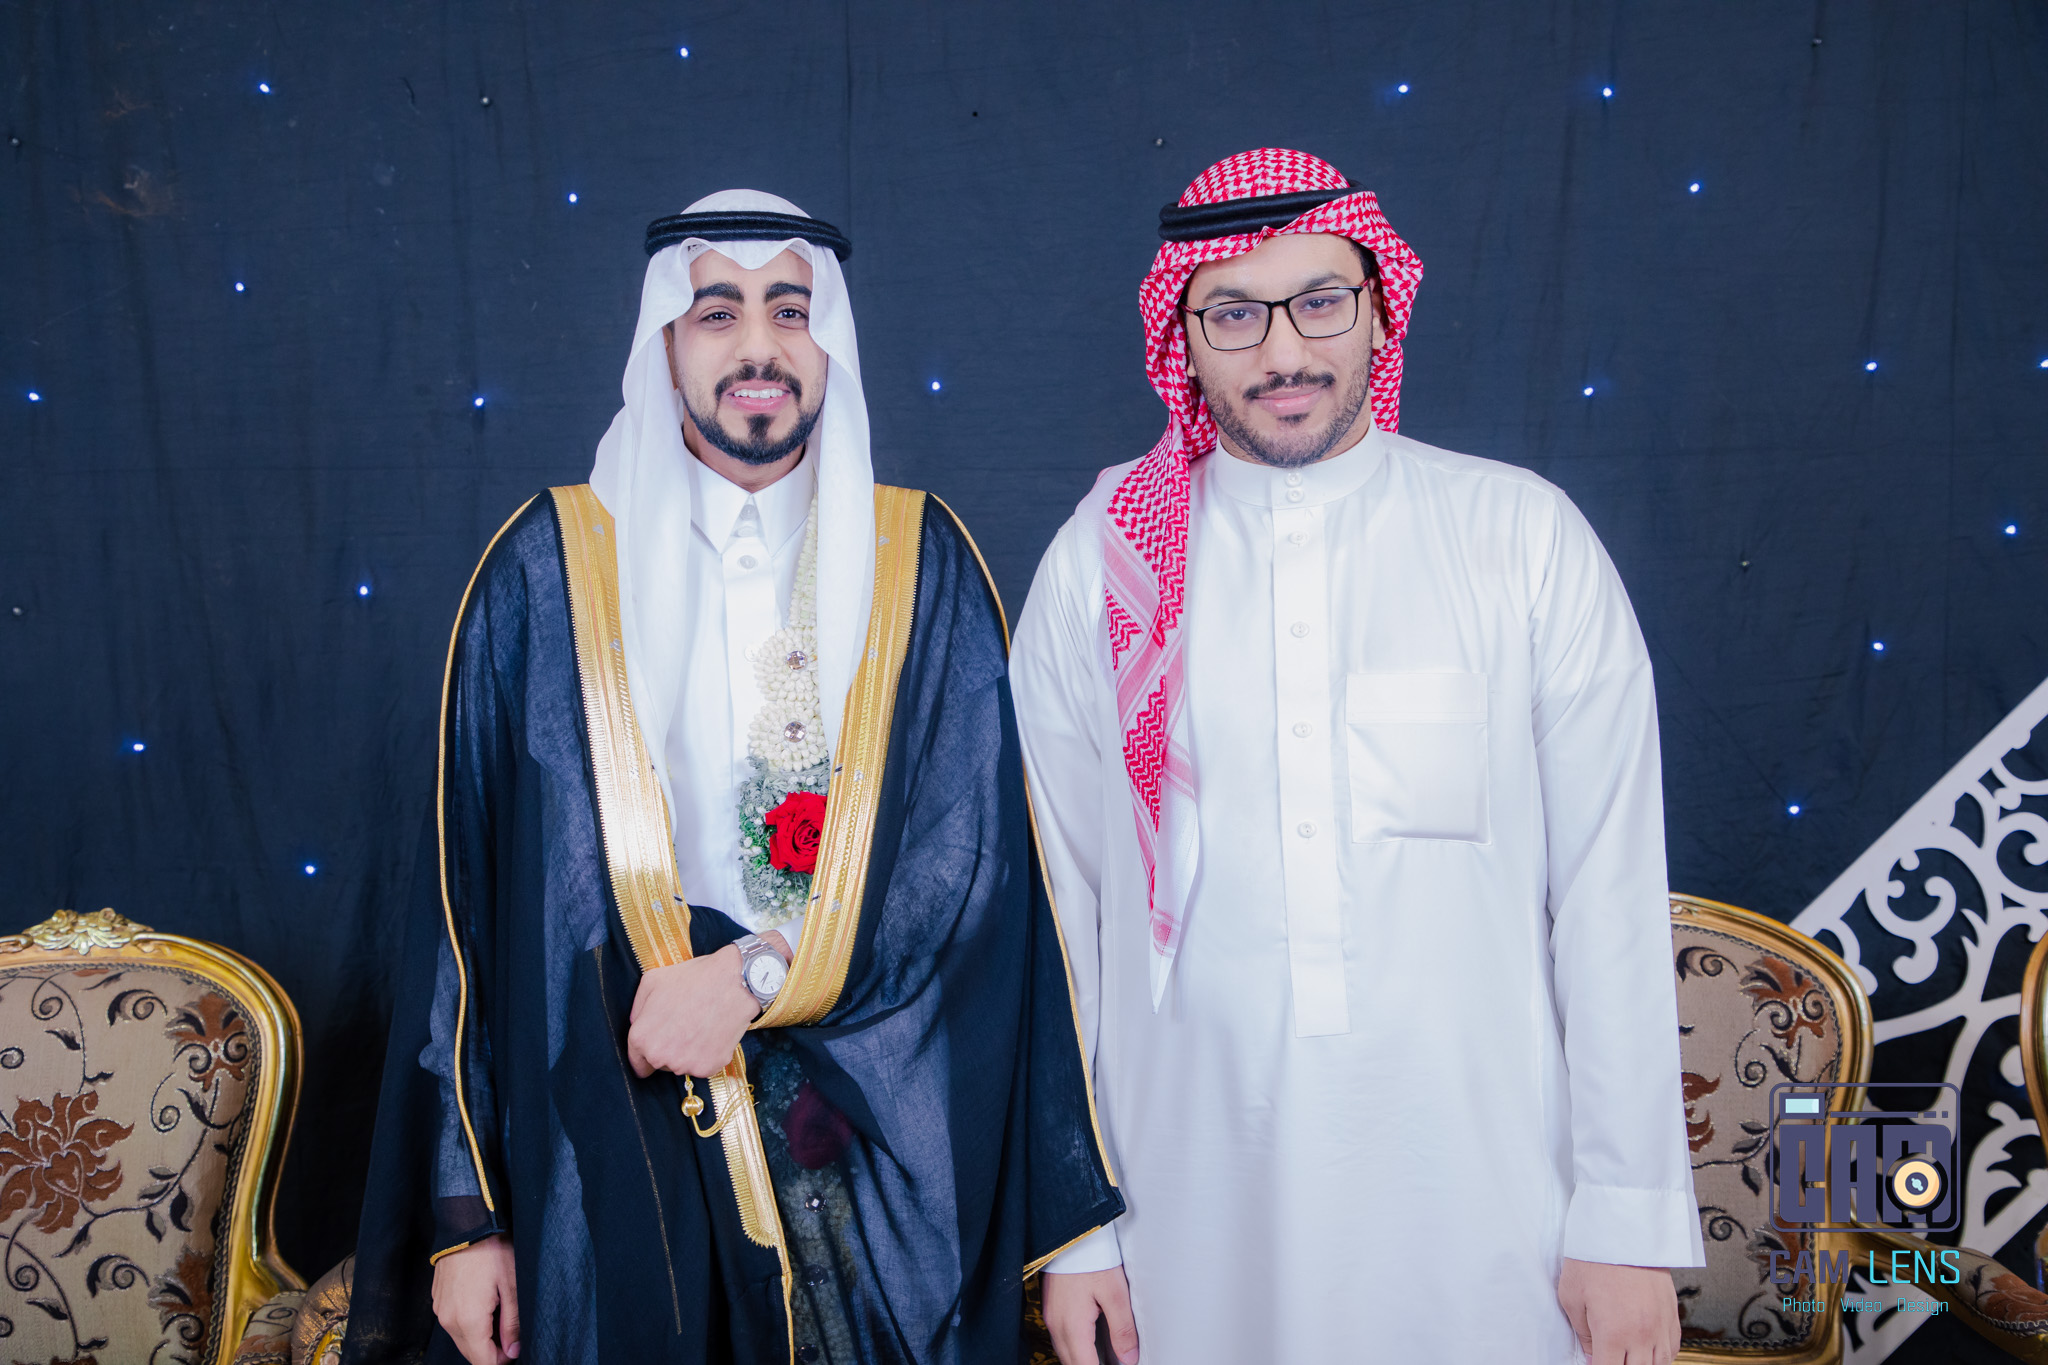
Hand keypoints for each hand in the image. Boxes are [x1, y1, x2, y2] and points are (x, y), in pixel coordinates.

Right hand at [431, 1234, 518, 1363]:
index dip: (501, 1361)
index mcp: (469, 1321)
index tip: (515, 1349)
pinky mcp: (437, 1300)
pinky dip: (467, 1324)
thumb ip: (512, 1323)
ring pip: (461, 1339)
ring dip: (479, 1338)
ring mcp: (440, 1310)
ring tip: (498, 1316)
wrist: (466, 1225)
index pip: (482, 1361)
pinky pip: (453, 1323)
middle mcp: (449, 1321)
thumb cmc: (492, 1252)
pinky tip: (483, 1306)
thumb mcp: (511, 1286)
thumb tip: (513, 1350)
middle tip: (510, 1334)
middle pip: (470, 1353)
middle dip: (490, 1351)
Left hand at [626, 944, 759, 1078]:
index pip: (637, 1063)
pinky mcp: (709, 1068)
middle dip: (668, 1049)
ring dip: (688, 1052)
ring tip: (700, 1025)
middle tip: (683, 1025)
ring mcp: (685, 1064)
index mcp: (641, 1038)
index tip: (658, 1046)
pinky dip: (708, 1054)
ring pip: (682, 1065)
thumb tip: (637, 1023)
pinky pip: (703, 1065)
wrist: (733, 983)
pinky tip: (712, 1032)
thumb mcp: (652, 981)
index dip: (645, 1055)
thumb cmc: (693, 979)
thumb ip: (637, 1007)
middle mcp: (660, 1057)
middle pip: (660, 1064)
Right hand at [1042, 1266, 1137, 1364]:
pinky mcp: (1051, 1308)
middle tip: (1113, 1364)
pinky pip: (1061, 1339)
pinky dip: (1076, 1348)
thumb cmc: (1091, 1258)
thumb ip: (1122, 1329)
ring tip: (1105, 1359)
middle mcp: (1057, 1326)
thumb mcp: (1114, 1292)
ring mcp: (1051, 1317)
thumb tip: (1129, 1359)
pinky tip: (1090, 1345)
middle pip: (1072, 1364)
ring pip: (1065, 1353)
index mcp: (1073, 1327)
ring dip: (1082, 1360)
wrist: (1069, 1231)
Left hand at [1557, 1257, 1678, 1364]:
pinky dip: (1662, 1356)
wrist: (1623, 1229)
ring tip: (1628, 1356)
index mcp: (1614, 1333)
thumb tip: (1591, 1354)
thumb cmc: (1594, 1258)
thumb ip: (1582, 1333)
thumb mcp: (1572, 1297)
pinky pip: (1673, 1349)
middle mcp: (1642, 1334)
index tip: (1594, 1362)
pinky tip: (1648, 1351)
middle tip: (1609, 1356)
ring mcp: (1660, 1325)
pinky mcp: (1672, 1313)